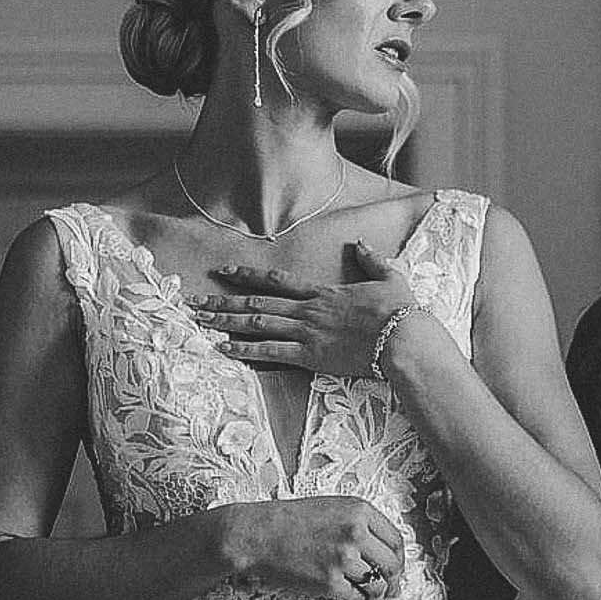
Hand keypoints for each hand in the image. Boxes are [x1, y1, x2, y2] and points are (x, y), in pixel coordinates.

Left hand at [187, 243, 421, 378]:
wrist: (405, 338)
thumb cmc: (400, 311)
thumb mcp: (389, 278)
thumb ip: (371, 260)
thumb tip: (360, 243)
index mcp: (322, 292)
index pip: (277, 279)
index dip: (248, 275)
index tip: (225, 271)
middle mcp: (308, 309)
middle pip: (257, 302)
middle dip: (223, 301)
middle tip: (195, 300)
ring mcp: (306, 332)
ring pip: (257, 324)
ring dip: (226, 322)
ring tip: (199, 321)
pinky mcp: (310, 356)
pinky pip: (270, 352)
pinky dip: (244, 350)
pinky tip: (223, 348)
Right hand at [230, 494, 404, 599]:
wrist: (259, 533)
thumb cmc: (292, 520)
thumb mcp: (333, 508)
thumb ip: (360, 524)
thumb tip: (385, 553)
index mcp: (359, 510)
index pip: (396, 540)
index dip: (399, 559)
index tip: (396, 568)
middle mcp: (355, 533)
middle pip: (391, 565)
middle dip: (393, 581)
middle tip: (390, 588)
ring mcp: (342, 558)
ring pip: (377, 585)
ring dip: (377, 595)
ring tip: (372, 597)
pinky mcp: (329, 582)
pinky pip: (356, 598)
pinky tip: (352, 598)